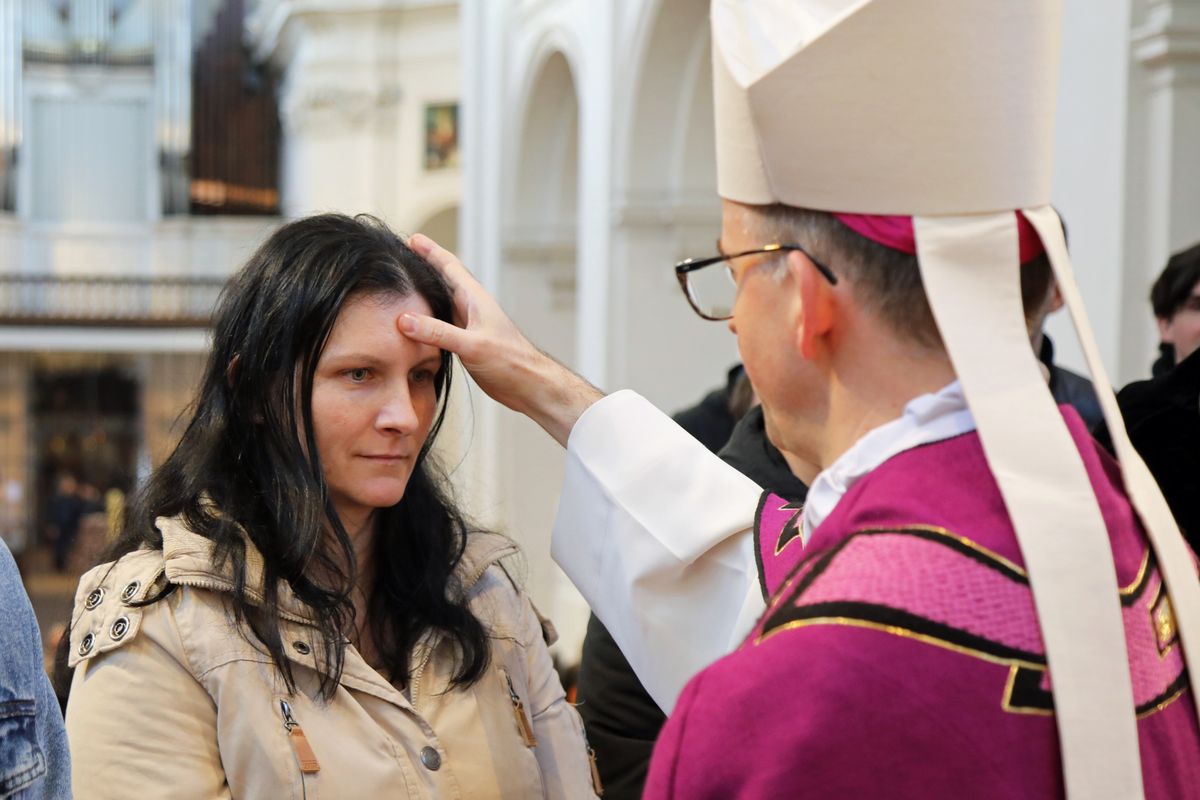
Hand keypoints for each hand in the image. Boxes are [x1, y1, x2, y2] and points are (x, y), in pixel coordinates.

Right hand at [400, 234, 602, 445]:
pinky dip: (428, 318)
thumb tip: (405, 320)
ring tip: (406, 284)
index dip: (430, 252)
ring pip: (442, 302)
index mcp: (475, 299)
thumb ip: (438, 332)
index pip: (450, 267)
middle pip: (444, 280)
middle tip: (404, 254)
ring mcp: (469, 325)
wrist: (529, 384)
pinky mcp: (467, 342)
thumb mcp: (471, 345)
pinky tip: (417, 322)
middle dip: (425, 266)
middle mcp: (471, 308)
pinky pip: (442, 323)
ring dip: (425, 292)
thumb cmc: (510, 362)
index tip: (413, 238)